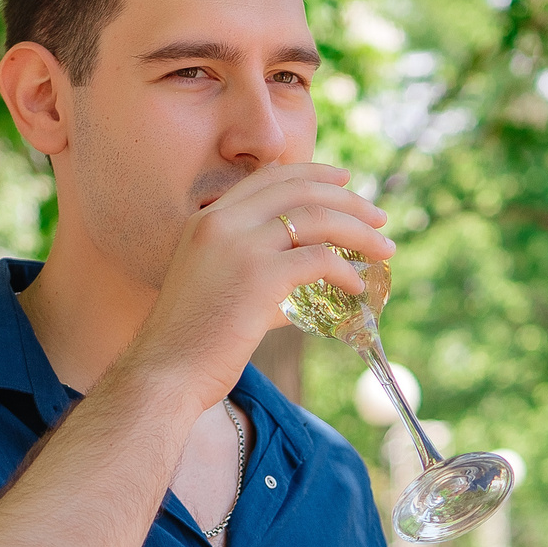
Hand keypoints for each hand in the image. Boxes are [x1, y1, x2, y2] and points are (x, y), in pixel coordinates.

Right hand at [116, 162, 393, 412]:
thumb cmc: (189, 344)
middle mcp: (222, 222)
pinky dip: (345, 269)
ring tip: (384, 249)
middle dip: (349, 199)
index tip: (346, 182)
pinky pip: (319, 260)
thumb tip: (300, 289)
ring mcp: (240, 246)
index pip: (270, 177)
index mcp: (208, 220)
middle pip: (300, 189)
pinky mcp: (259, 277)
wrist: (163, 373)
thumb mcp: (216, 290)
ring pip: (316, 219)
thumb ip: (256, 278)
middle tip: (379, 217)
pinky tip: (356, 285)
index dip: (314, 174)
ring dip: (359, 231)